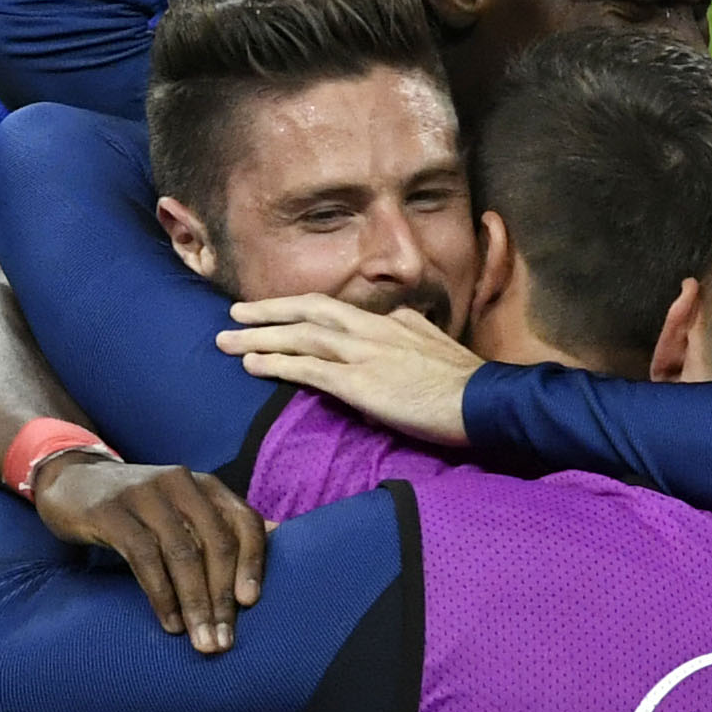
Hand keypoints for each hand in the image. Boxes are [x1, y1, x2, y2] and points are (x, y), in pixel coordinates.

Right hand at [30, 454, 264, 654]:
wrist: (72, 479)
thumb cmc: (136, 506)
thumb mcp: (181, 507)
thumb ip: (220, 523)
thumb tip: (280, 536)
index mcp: (205, 485)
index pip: (244, 522)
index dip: (253, 563)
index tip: (251, 604)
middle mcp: (180, 484)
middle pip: (216, 544)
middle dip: (222, 598)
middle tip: (224, 641)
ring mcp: (145, 495)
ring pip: (183, 554)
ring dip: (195, 605)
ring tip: (201, 641)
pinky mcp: (111, 512)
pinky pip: (144, 557)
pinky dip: (161, 594)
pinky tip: (168, 622)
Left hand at [218, 298, 478, 445]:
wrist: (485, 402)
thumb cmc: (469, 384)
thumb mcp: (440, 346)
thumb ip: (414, 333)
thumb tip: (401, 327)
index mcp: (395, 320)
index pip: (339, 310)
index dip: (302, 308)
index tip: (278, 310)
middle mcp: (375, 329)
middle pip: (310, 311)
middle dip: (269, 310)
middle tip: (234, 312)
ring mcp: (365, 354)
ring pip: (301, 336)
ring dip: (259, 336)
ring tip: (226, 339)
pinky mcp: (359, 383)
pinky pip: (308, 369)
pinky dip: (276, 364)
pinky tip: (252, 364)